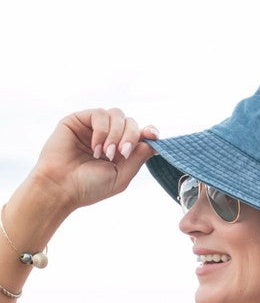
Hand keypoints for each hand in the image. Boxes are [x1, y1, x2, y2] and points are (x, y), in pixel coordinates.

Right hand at [31, 107, 159, 209]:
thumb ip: (139, 157)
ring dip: (116, 134)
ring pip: (117, 115)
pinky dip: (101, 130)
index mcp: (119, 150)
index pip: (139, 133)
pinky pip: (99, 114)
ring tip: (106, 153)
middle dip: (130, 137)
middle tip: (121, 154)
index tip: (153, 135)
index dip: (149, 131)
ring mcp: (93, 127)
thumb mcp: (121, 175)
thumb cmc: (89, 187)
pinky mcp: (78, 119)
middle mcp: (108, 136)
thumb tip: (155, 141)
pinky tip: (95, 147)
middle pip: (131, 122)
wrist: (61, 188)